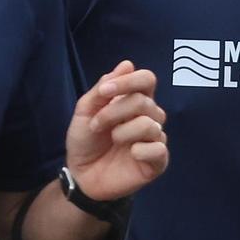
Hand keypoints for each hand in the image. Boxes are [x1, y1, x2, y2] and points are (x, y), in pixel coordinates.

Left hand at [64, 61, 167, 201]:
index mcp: (134, 101)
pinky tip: (130, 154)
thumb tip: (127, 64)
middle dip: (115, 112)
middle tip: (96, 125)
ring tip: (111, 140)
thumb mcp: (86, 111)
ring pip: (150, 124)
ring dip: (123, 132)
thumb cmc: (86, 141)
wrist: (81, 175)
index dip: (128, 81)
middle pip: (144, 102)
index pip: (146, 80)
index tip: (104, 92)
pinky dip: (141, 150)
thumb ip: (103, 89)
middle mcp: (149, 117)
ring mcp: (155, 139)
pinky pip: (159, 149)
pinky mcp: (157, 162)